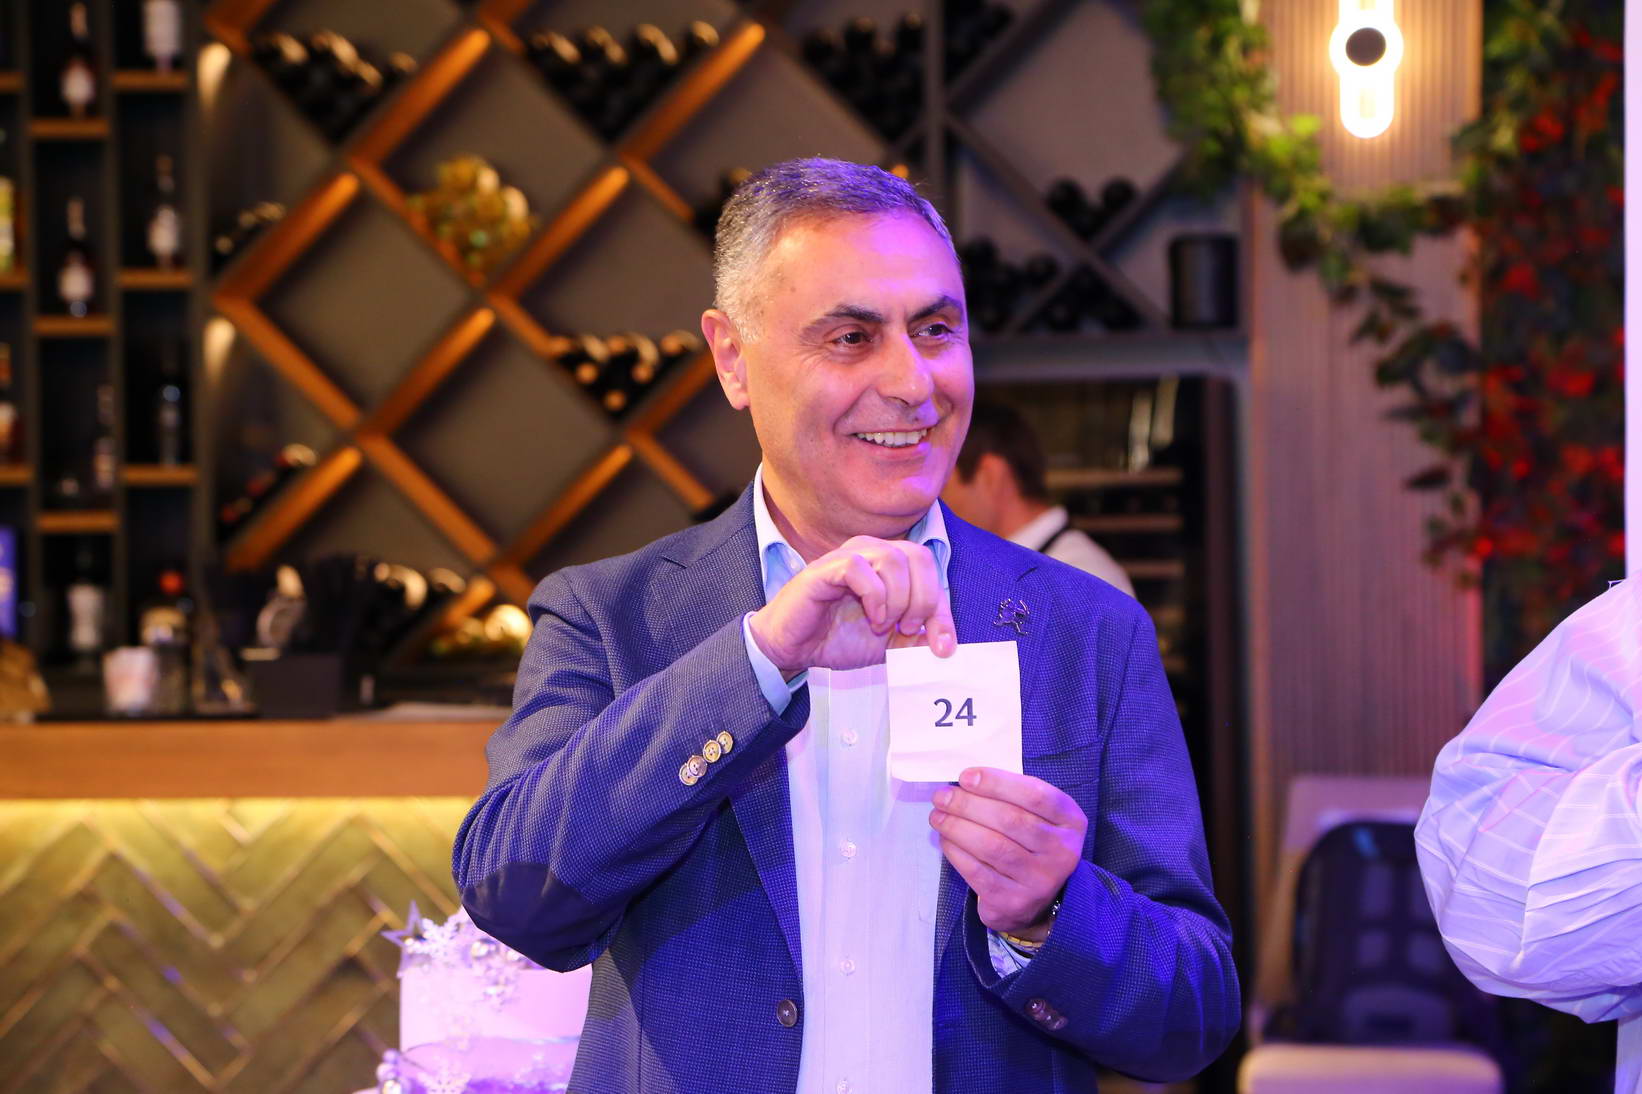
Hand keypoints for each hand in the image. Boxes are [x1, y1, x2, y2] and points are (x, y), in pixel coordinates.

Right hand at [748, 536, 956, 674]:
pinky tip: (871, 617)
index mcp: (890, 566)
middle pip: (919, 556)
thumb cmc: (835, 638)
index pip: (931, 572)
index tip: (943, 647)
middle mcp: (872, 552)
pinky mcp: (826, 568)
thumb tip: (947, 644)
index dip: (942, 610)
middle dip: (923, 599)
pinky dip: (874, 595)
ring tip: (883, 624)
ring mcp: (849, 557)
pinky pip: (860, 567)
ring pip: (893, 558)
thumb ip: (917, 639)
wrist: (794, 649)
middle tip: (908, 629)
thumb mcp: (888, 644)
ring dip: (898, 599)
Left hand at [929, 767, 1086, 939]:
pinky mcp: (1014, 902)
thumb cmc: (1031, 844)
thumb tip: (967, 781)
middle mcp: (1062, 853)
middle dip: (968, 804)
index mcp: (1071, 822)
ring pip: (992, 846)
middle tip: (942, 796)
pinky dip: (956, 852)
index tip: (966, 777)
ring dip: (957, 827)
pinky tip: (945, 839)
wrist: (1038, 901)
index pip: (1036, 795)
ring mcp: (1040, 881)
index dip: (997, 783)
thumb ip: (1013, 796)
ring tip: (937, 816)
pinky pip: (978, 872)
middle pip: (1010, 820)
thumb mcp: (1039, 816)